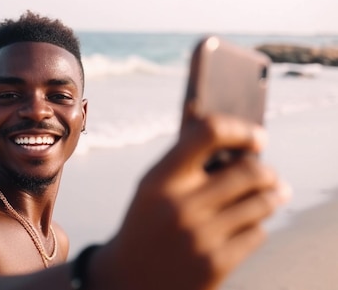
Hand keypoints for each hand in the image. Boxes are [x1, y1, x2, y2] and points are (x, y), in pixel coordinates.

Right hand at [91, 107, 290, 289]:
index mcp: (160, 179)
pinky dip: (257, 227)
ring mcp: (200, 237)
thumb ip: (187, 162)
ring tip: (274, 195)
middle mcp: (180, 205)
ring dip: (272, 197)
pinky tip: (248, 226)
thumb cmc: (149, 223)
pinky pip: (257, 234)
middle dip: (267, 172)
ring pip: (261, 204)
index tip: (257, 136)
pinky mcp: (216, 264)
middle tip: (271, 175)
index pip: (208, 134)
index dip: (240, 129)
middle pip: (249, 172)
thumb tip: (238, 142)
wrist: (129, 279)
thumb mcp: (154, 189)